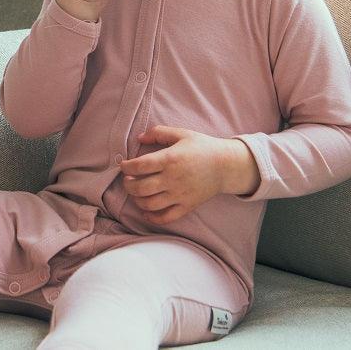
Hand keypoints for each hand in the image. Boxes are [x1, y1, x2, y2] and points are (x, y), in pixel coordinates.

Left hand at [119, 125, 258, 224]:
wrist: (226, 166)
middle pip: (140, 188)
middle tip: (128, 179)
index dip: (126, 166)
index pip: (139, 166)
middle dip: (127, 184)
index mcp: (170, 159)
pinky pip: (166, 217)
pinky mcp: (187, 206)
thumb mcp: (181, 134)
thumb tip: (139, 138)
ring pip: (149, 204)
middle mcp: (173, 179)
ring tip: (136, 192)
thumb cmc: (202, 147)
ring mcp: (180, 195)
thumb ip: (158, 133)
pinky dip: (152, 217)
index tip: (124, 165)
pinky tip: (146, 211)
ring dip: (136, 199)